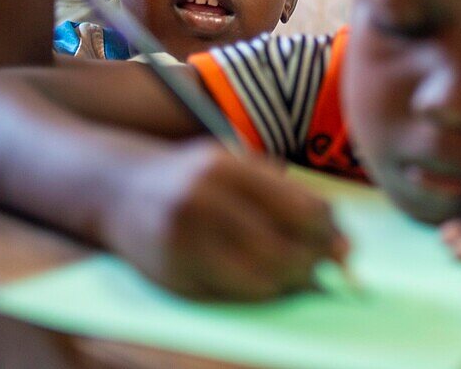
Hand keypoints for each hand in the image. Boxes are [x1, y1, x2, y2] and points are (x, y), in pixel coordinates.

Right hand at [103, 139, 346, 299]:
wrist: (115, 188)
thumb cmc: (190, 177)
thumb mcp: (233, 165)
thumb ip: (281, 193)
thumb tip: (336, 235)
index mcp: (225, 167)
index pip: (300, 209)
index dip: (329, 232)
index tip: (345, 243)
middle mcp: (203, 201)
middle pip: (283, 248)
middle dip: (315, 262)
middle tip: (331, 267)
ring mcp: (183, 241)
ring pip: (260, 277)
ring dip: (292, 281)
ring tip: (303, 275)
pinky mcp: (171, 274)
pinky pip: (232, 294)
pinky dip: (260, 292)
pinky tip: (269, 283)